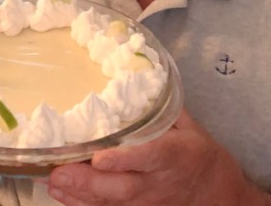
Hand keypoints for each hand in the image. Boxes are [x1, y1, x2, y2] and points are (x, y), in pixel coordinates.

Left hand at [46, 110, 270, 204]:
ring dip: (79, 195)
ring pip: (112, 203)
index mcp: (175, 155)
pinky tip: (61, 193)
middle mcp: (158, 182)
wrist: (216, 193)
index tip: (99, 157)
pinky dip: (82, 203)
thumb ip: (160, 109)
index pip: (150, 157)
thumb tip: (134, 76)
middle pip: (124, 188)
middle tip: (59, 172)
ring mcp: (147, 201)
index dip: (124, 159)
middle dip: (89, 182)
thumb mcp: (187, 127)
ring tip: (53, 182)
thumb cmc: (196, 153)